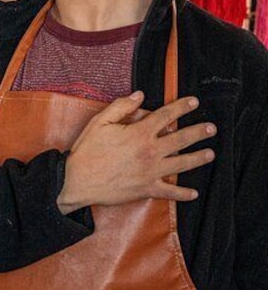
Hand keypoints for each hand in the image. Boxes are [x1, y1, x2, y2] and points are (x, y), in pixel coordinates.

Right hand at [57, 91, 215, 213]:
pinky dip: (183, 194)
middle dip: (199, 131)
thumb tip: (139, 95)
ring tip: (210, 154)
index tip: (194, 102)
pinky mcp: (147, 189)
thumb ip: (120, 106)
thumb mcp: (99, 122)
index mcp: (139, 133)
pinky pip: (170, 192)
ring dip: (198, 158)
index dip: (182, 107)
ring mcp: (151, 171)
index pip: (166, 116)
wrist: (78, 181)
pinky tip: (193, 193)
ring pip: (182, 164)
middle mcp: (150, 151)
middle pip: (181, 139)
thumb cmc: (87, 151)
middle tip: (211, 128)